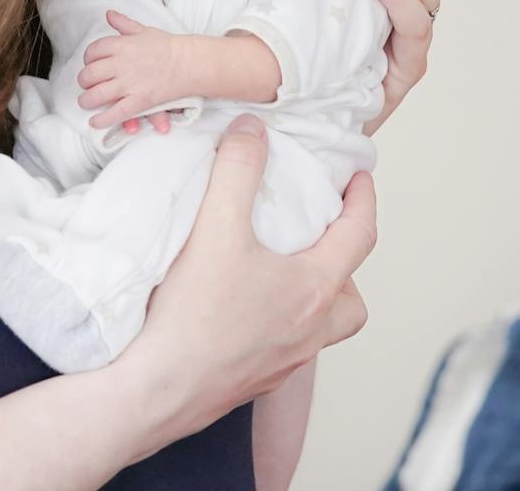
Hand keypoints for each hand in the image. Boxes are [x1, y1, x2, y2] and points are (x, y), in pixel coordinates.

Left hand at [77, 11, 183, 133]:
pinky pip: (115, 113)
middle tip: (86, 84)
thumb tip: (109, 14)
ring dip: (86, 100)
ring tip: (86, 102)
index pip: (92, 52)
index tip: (90, 64)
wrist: (189, 62)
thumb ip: (123, 23)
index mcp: (121, 45)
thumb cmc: (167, 46)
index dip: (87, 59)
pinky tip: (94, 121)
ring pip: (96, 95)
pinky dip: (101, 120)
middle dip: (84, 81)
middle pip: (89, 74)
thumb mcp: (143, 30)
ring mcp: (129, 83)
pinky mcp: (139, 101)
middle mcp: (121, 64)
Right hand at [108, 115, 376, 444]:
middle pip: (352, 300)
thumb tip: (252, 129)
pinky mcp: (253, 381)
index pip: (359, 236)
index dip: (363, 200)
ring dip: (313, 300)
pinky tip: (241, 309)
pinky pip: (283, 350)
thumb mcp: (215, 226)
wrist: (157, 389)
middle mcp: (309, 331)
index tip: (359, 179)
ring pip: (321, 330)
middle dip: (344, 266)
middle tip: (320, 240)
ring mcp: (283, 362)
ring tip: (280, 275)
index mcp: (314, 290)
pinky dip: (277, 325)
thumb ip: (237, 170)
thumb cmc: (192, 314)